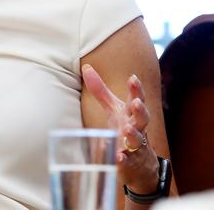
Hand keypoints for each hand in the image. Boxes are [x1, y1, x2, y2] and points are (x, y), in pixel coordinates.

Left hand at [81, 64, 159, 193]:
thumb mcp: (113, 108)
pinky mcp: (130, 161)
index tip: (133, 78)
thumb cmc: (125, 126)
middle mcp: (137, 127)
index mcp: (132, 113)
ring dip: (132, 134)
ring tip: (127, 129)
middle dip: (140, 110)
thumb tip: (86, 67)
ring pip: (137, 139)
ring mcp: (135, 145)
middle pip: (143, 118)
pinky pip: (127, 160)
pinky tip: (118, 157)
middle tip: (137, 103)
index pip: (137, 99)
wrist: (139, 161)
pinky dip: (123, 159)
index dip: (136, 89)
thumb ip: (100, 90)